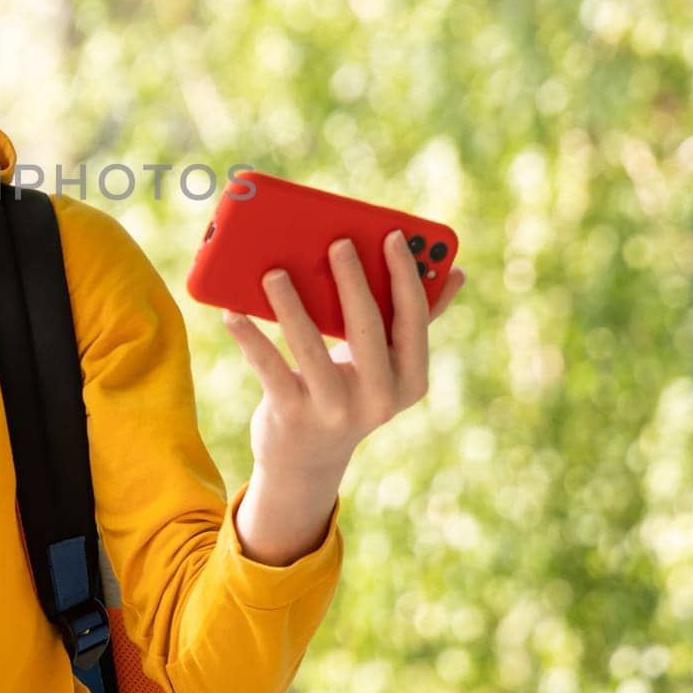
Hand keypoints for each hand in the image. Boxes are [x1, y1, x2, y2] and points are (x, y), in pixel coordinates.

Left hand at [225, 229, 465, 479]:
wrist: (309, 458)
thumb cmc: (352, 390)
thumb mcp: (387, 364)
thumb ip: (417, 319)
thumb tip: (457, 271)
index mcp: (410, 379)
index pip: (412, 318)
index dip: (405, 275)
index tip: (392, 235)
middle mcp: (378, 398)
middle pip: (366, 328)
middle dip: (353, 282)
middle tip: (337, 242)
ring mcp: (334, 409)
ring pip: (309, 347)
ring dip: (290, 305)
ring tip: (273, 272)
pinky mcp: (292, 415)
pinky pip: (269, 369)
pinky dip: (250, 338)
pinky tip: (234, 312)